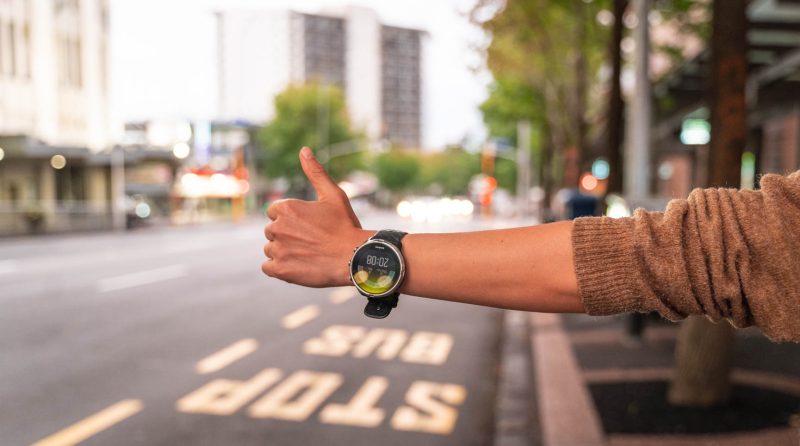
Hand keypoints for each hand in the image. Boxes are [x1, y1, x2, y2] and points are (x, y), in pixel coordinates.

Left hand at [262, 147, 371, 286]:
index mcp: (286, 207)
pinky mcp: (279, 270)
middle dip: (287, 235)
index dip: (291, 220)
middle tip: (311, 241)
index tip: (308, 226)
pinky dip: (280, 268)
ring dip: (284, 252)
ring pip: (270, 249)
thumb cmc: (345, 226)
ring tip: (307, 254)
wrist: (355, 258)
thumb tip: (303, 150)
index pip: (274, 212)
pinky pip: (268, 267)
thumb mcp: (333, 195)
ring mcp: (277, 249)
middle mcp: (277, 227)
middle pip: (272, 231)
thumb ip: (315, 173)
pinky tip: (298, 266)